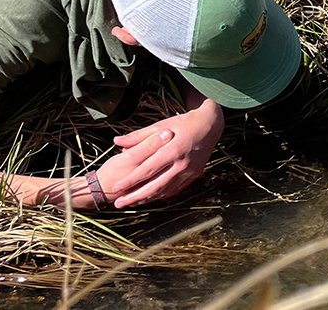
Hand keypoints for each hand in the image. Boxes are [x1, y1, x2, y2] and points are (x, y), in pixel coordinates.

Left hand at [104, 101, 225, 207]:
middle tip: (118, 204)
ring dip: (148, 198)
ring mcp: (190, 171)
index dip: (131, 180)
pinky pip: (176, 189)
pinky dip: (162, 195)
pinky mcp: (195, 175)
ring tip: (132, 203)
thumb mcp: (161, 125)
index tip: (116, 188)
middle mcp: (182, 164)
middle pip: (155, 186)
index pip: (147, 170)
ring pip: (165, 190)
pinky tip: (152, 197)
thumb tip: (116, 141)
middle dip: (135, 197)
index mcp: (173, 150)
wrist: (211, 125)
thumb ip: (138, 136)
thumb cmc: (184, 123)